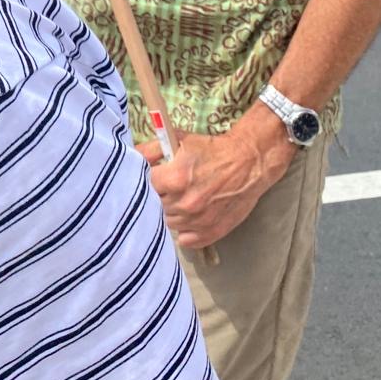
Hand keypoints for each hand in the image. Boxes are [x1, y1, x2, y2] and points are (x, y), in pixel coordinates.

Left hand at [136, 121, 291, 249]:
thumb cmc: (212, 149)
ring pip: (168, 223)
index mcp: (176, 179)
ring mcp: (199, 221)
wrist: (248, 163)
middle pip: (155, 207)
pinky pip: (185, 239)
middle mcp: (186, 203)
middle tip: (166, 187)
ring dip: (170, 212)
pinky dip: (184, 230)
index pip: (145, 187)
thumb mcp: (179, 139)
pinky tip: (189, 215)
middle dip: (158, 196)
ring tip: (180, 199)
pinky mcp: (211, 233)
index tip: (152, 177)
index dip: (147, 181)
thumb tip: (132, 158)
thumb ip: (151, 149)